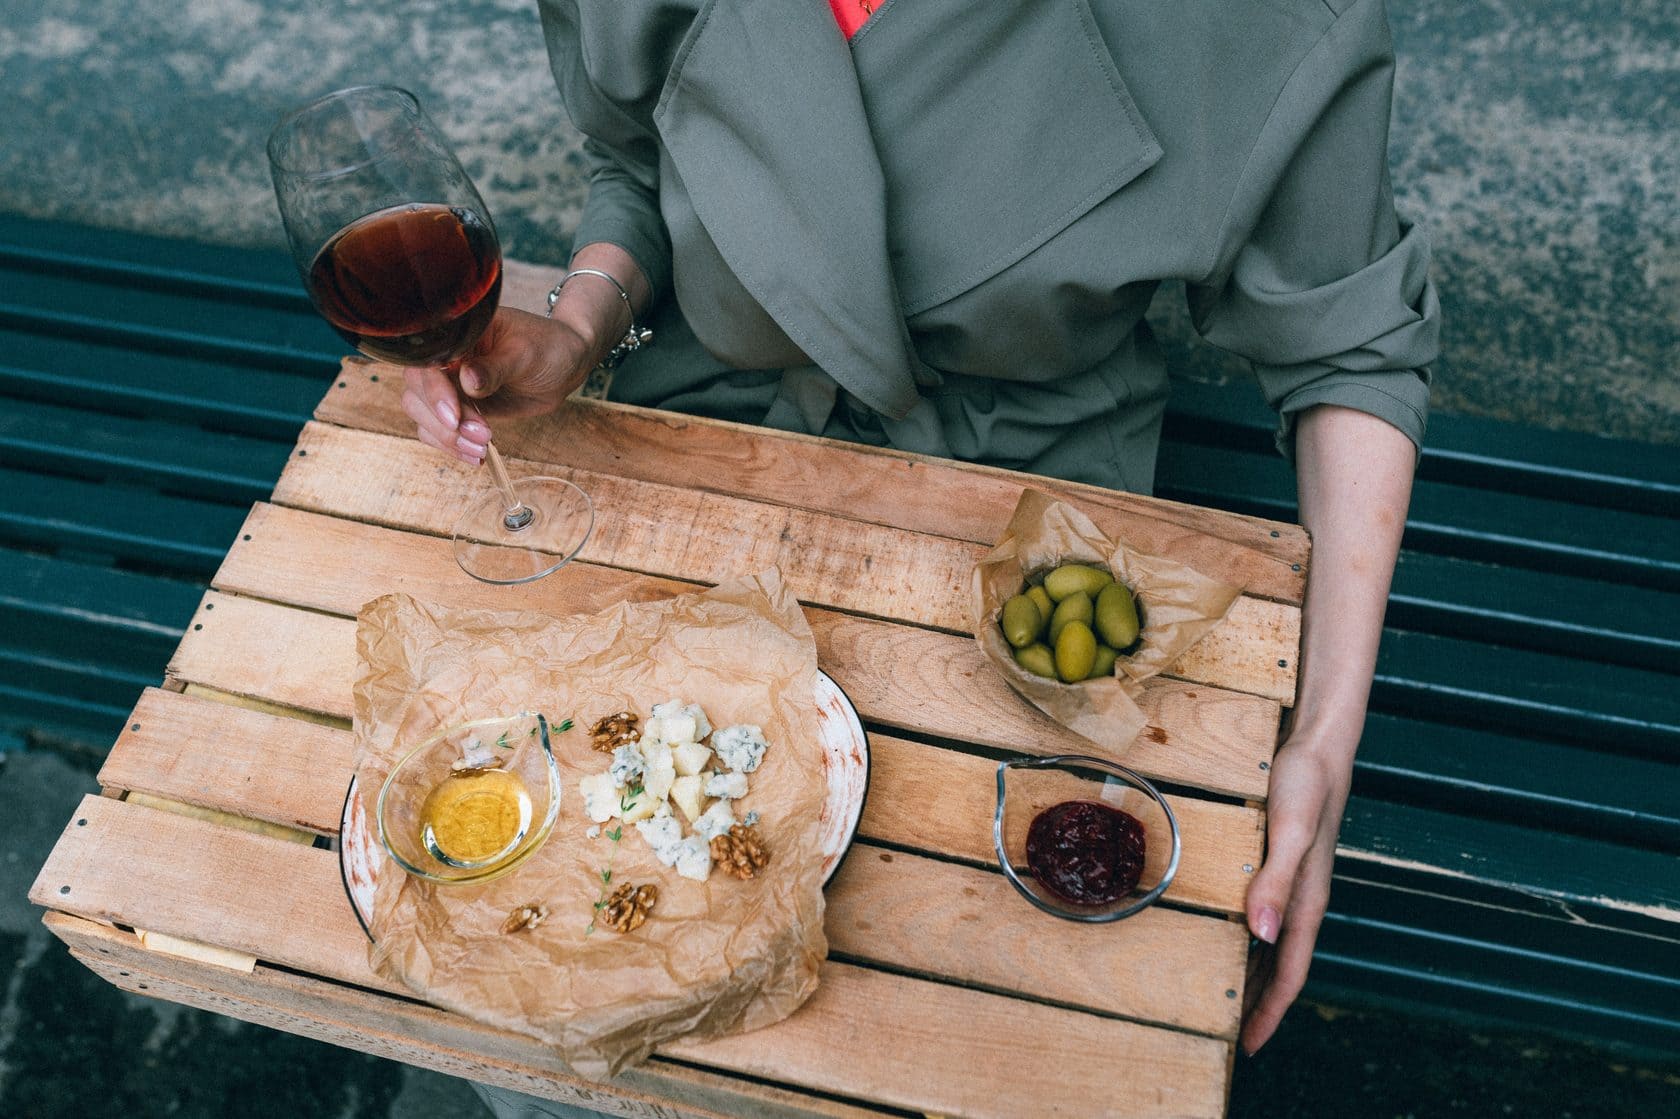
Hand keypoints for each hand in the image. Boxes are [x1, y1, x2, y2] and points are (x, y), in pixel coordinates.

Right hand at [400, 306, 596, 464]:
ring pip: (422, 415)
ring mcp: (449, 385)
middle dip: (443, 422)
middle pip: (416, 392)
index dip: (434, 392)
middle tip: (481, 436)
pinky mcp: (458, 408)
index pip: (427, 363)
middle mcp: (445, 359)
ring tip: (481, 449)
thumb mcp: (526, 354)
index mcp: (457, 336)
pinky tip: (475, 456)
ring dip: (447, 439)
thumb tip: (467, 379)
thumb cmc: (547, 348)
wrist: (564, 365)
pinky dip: (451, 447)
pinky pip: (438, 430)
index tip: (454, 417)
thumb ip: (495, 368)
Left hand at [1240, 733, 1352, 1054]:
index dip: (1270, 1013)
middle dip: (1258, 1005)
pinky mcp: (1278, 862)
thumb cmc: (1306, 784)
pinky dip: (1247, 938)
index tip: (1247, 1047)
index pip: (1289, 973)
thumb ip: (1277, 881)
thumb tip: (1262, 935)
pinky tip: (1227, 935)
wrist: (1317, 745)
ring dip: (1251, 975)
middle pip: (1279, 968)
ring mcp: (1291, 882)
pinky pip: (1263, 915)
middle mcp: (1301, 899)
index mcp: (1307, 902)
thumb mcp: (1289, 831)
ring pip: (1270, 945)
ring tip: (1224, 1000)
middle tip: (1227, 1037)